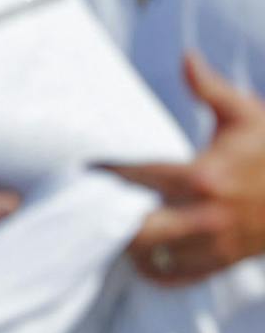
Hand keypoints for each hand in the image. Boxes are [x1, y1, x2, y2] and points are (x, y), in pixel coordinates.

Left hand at [104, 52, 264, 286]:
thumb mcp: (246, 114)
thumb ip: (210, 89)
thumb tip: (187, 57)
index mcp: (205, 176)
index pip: (138, 177)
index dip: (106, 173)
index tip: (87, 168)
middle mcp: (207, 215)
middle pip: (138, 229)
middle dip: (110, 219)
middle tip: (91, 206)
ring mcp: (215, 244)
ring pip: (151, 257)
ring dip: (127, 245)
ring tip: (109, 228)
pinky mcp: (223, 262)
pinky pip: (174, 275)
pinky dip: (152, 267)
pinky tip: (138, 253)